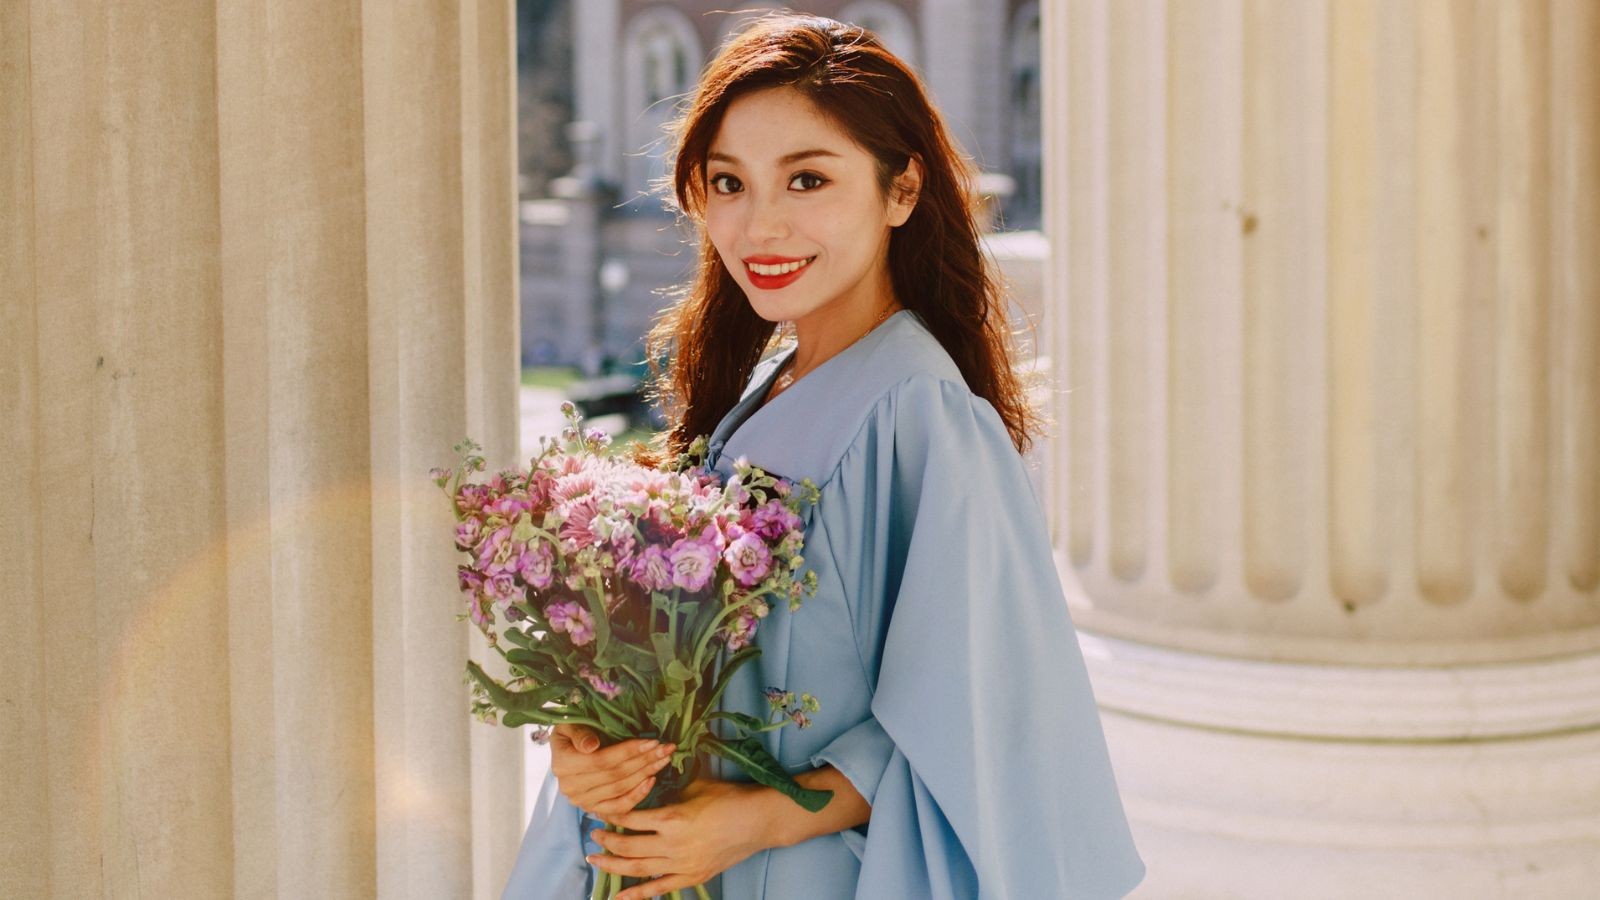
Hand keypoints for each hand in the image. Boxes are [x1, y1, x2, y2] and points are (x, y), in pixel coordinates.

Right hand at [549, 724, 676, 821]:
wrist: (562, 750)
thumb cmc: (570, 732)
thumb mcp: (569, 724)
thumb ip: (579, 734)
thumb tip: (591, 746)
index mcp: (562, 764)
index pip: (602, 761)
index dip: (628, 751)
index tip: (652, 741)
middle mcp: (570, 787)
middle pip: (615, 775)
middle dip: (644, 760)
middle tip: (666, 749)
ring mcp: (582, 801)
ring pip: (620, 790)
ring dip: (645, 774)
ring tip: (664, 759)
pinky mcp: (593, 809)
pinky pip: (618, 807)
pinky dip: (637, 796)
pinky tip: (652, 781)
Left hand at [586, 776, 769, 899]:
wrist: (759, 820)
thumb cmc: (729, 797)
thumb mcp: (696, 785)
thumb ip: (670, 787)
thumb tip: (647, 780)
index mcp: (673, 817)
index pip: (630, 817)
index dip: (610, 815)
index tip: (596, 812)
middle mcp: (673, 844)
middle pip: (628, 845)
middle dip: (606, 841)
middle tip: (593, 837)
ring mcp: (683, 864)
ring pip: (638, 869)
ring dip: (613, 865)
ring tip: (595, 860)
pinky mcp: (692, 877)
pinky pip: (659, 889)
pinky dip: (637, 895)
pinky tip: (618, 897)